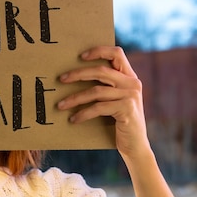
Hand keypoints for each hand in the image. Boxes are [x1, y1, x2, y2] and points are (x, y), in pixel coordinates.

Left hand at [57, 46, 150, 160]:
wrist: (135, 146)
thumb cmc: (119, 122)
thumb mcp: (115, 101)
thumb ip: (106, 87)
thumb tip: (75, 76)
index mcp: (130, 77)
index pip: (117, 53)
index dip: (99, 51)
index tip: (80, 56)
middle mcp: (132, 83)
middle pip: (101, 71)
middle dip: (78, 74)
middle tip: (61, 79)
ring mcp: (130, 96)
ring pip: (96, 91)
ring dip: (75, 98)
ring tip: (61, 105)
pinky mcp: (126, 109)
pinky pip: (98, 107)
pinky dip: (83, 113)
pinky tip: (73, 119)